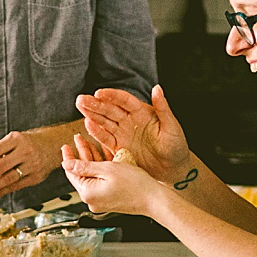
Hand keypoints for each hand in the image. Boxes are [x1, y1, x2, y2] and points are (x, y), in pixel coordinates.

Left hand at [0, 128, 58, 201]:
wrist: (54, 145)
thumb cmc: (28, 143)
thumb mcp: (13, 141)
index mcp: (16, 139)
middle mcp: (25, 151)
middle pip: (0, 167)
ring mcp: (31, 165)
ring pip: (7, 179)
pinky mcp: (35, 177)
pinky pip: (15, 186)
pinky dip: (1, 192)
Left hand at [61, 133, 156, 217]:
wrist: (154, 199)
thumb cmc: (135, 185)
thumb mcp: (107, 169)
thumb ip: (84, 166)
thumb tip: (66, 165)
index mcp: (88, 194)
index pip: (72, 173)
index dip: (69, 157)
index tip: (66, 146)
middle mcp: (92, 200)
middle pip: (82, 173)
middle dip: (82, 154)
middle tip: (79, 139)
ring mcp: (101, 201)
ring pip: (93, 176)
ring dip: (92, 159)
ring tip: (91, 143)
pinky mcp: (110, 199)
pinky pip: (102, 181)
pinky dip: (102, 168)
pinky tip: (103, 154)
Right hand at [75, 84, 189, 184]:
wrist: (173, 169)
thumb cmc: (176, 146)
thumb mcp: (172, 126)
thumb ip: (163, 108)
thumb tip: (157, 88)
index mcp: (141, 112)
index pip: (124, 100)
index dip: (111, 96)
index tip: (99, 93)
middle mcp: (129, 120)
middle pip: (110, 109)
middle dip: (95, 104)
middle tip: (82, 99)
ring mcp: (123, 134)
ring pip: (104, 122)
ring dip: (92, 115)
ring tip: (80, 107)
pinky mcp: (119, 148)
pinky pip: (106, 139)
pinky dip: (97, 133)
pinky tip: (88, 125)